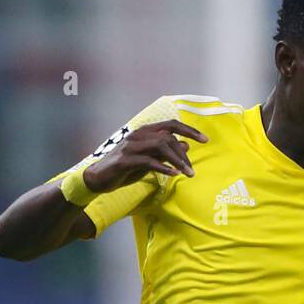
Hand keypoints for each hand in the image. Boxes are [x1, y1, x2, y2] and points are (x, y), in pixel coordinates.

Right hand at [83, 119, 208, 193]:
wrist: (98, 179)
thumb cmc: (124, 169)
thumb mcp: (149, 160)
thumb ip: (165, 152)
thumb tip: (186, 146)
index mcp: (145, 132)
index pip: (171, 125)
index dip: (189, 130)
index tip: (205, 140)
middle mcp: (138, 135)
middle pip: (169, 136)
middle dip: (184, 154)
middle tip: (192, 171)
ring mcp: (131, 147)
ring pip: (161, 146)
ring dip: (177, 160)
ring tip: (186, 174)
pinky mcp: (125, 160)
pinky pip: (148, 161)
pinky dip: (163, 167)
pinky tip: (173, 174)